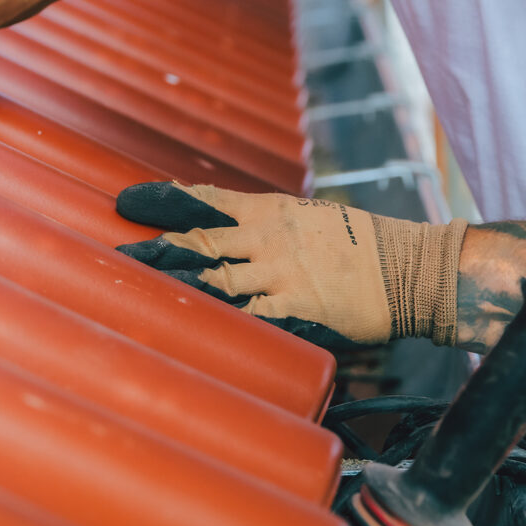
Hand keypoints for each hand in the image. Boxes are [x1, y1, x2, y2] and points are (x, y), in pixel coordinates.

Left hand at [115, 182, 467, 349]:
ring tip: (139, 289)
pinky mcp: (295, 307)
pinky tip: (192, 326)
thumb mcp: (306, 216)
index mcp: (269, 211)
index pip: (207, 202)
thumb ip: (263, 222)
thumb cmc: (355, 241)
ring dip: (176, 285)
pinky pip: (249, 315)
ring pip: (215, 278)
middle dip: (157, 246)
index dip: (165, 201)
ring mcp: (279, 273)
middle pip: (199, 240)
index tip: (129, 200)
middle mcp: (267, 238)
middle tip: (118, 250)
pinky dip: (220, 319)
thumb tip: (222, 221)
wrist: (406, 268)